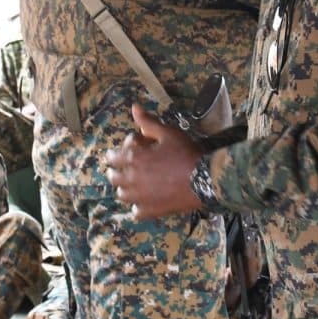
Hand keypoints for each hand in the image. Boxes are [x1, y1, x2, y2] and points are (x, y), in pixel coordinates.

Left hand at [103, 104, 203, 218]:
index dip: (113, 155)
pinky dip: (137, 206)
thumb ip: (148, 122)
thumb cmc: (186, 152)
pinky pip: (136, 211)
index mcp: (133, 158)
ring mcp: (140, 197)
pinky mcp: (151, 210)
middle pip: (114, 178)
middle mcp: (132, 179)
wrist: (205, 178)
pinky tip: (145, 201)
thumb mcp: (167, 133)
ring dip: (125, 188)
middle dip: (116, 171)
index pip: (112, 158)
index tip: (117, 155)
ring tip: (133, 184)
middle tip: (123, 169)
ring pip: (122, 195)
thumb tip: (134, 107)